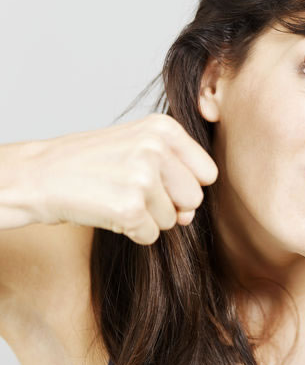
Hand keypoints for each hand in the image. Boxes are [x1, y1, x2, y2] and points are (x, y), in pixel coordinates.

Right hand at [22, 113, 217, 244]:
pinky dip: (132, 232)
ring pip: (172, 220)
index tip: (158, 180)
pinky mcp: (128, 208)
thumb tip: (190, 215)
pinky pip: (151, 236)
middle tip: (134, 192)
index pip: (207, 173)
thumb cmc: (92, 163)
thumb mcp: (139, 145)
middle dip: (169, 205)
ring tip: (115, 197)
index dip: (185, 185)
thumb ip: (176, 175)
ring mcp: (142, 178)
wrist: (38, 175)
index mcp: (164, 128)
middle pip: (193, 199)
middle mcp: (156, 148)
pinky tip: (109, 212)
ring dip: (147, 218)